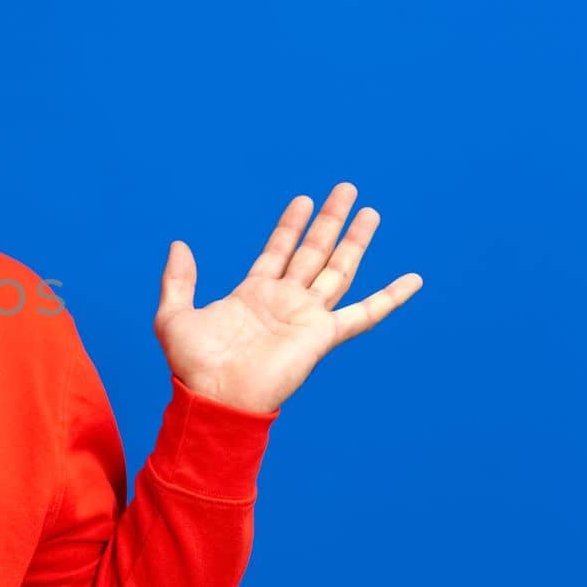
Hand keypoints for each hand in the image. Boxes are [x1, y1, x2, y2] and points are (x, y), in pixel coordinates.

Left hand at [153, 182, 421, 413]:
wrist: (213, 397)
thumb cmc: (192, 366)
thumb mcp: (173, 316)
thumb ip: (178, 280)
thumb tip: (179, 245)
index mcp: (253, 295)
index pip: (278, 251)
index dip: (290, 226)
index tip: (303, 200)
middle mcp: (284, 302)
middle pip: (313, 252)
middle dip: (329, 221)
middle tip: (345, 189)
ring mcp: (306, 317)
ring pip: (338, 270)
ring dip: (355, 241)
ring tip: (370, 211)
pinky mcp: (323, 336)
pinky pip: (365, 314)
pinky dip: (391, 298)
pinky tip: (413, 279)